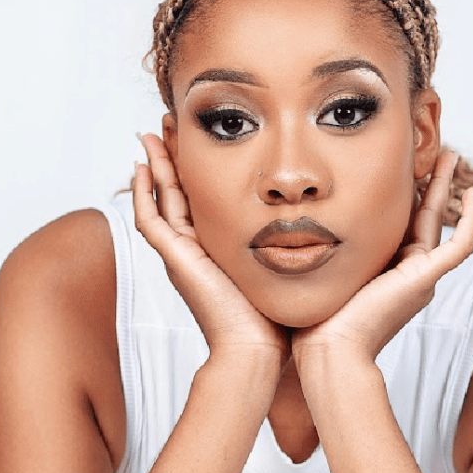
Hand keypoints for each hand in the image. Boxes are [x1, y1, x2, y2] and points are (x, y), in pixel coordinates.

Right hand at [132, 133, 290, 370]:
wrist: (260, 350)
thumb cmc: (279, 320)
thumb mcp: (290, 267)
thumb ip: (299, 243)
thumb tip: (330, 219)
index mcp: (221, 251)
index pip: (206, 199)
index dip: (203, 168)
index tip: (208, 136)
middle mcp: (196, 251)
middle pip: (178, 193)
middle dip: (174, 157)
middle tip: (171, 122)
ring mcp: (182, 256)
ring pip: (160, 200)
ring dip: (156, 165)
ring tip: (155, 131)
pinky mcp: (175, 261)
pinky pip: (149, 220)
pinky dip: (142, 193)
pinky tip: (141, 166)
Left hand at [291, 148, 472, 372]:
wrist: (327, 349)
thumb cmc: (314, 322)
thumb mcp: (317, 271)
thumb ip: (317, 249)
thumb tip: (291, 221)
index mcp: (384, 272)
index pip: (397, 224)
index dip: (401, 195)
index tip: (395, 166)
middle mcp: (407, 273)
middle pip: (424, 218)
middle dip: (430, 185)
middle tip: (435, 153)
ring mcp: (420, 276)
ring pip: (441, 223)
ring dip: (447, 189)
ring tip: (450, 157)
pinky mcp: (426, 278)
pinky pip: (461, 244)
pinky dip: (470, 218)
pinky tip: (472, 191)